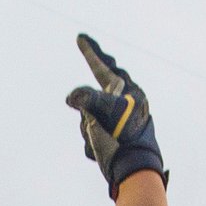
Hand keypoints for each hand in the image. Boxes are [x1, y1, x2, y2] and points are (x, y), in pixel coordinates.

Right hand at [65, 33, 166, 196]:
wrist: (134, 167)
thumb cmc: (125, 135)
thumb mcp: (106, 111)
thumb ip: (88, 99)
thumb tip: (71, 98)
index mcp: (124, 91)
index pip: (103, 66)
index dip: (91, 52)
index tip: (80, 38)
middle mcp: (120, 103)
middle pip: (94, 92)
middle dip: (89, 95)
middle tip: (86, 61)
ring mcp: (114, 120)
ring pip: (87, 116)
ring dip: (88, 127)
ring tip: (100, 134)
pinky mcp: (109, 136)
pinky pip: (89, 134)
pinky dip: (91, 140)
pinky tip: (101, 147)